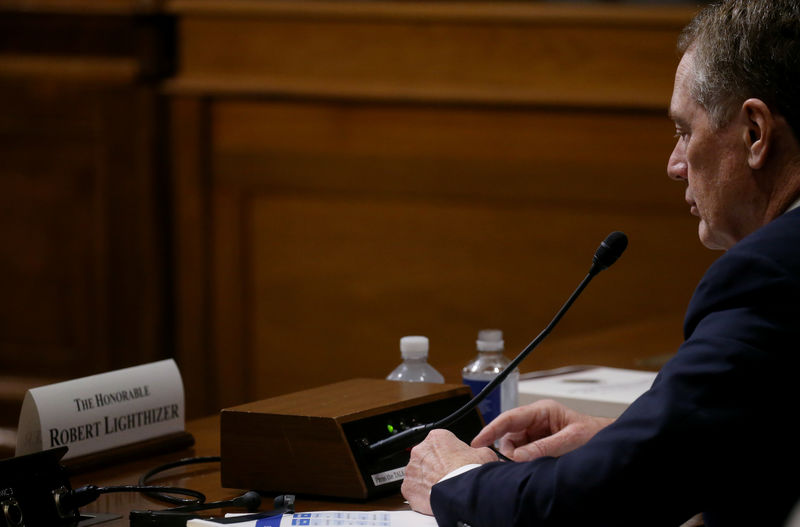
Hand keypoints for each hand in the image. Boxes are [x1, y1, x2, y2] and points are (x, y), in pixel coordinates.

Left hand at [401, 429, 497, 515]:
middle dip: (435, 466)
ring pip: (418, 473)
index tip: (454, 461)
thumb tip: (479, 454)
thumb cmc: (470, 473)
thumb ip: (477, 451)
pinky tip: (433, 497)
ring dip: (427, 479)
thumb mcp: (484, 454)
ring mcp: (412, 469)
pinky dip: (421, 494)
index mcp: (437, 437)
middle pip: (427, 457)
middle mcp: (420, 450)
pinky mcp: (408, 487)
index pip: (440, 442)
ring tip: (442, 488)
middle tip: (448, 475)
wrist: (463, 494)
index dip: (448, 453)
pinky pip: (413, 489)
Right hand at [471, 399, 613, 460]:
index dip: (491, 429)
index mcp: (542, 410)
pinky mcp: (538, 445)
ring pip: (514, 446)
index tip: (478, 442)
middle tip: (514, 464)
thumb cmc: (595, 434)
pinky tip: (531, 466)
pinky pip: (523, 454)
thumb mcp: (571, 440)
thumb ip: (545, 447)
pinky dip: (523, 462)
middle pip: (509, 434)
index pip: (510, 418)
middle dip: (508, 450)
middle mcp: (536, 420)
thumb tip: (519, 456)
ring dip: (517, 458)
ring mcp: (536, 433)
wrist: (608, 442)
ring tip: (531, 465)